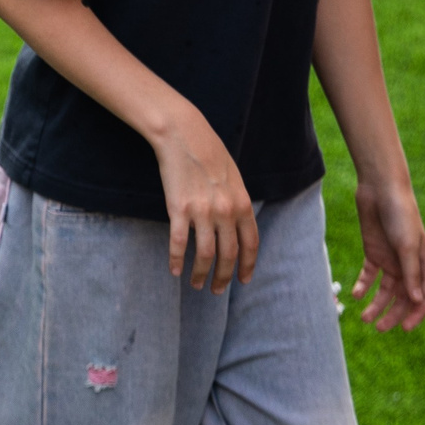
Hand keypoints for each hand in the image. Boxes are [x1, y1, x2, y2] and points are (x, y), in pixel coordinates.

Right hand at [152, 110, 256, 291]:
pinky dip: (176, 260)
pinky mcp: (178, 209)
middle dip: (223, 277)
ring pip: (205, 254)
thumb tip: (237, 226)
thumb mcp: (234, 178)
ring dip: (201, 274)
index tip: (243, 280)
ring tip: (196, 284)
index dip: (247, 266)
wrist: (183, 134)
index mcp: (242, 204)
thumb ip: (238, 203)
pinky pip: (178, 242)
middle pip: (228, 255)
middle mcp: (225, 212)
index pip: (250, 245)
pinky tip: (174, 270)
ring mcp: (202, 212)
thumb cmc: (209, 152)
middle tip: (217, 290)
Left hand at [348, 176, 424, 330]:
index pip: (424, 296)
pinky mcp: (373, 252)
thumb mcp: (406, 245)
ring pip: (384, 290)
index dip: (416, 314)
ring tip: (364, 318)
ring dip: (376, 304)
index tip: (405, 329)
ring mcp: (390, 259)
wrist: (380, 188)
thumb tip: (416, 301)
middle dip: (392, 314)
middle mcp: (408, 265)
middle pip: (402, 297)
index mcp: (423, 264)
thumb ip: (410, 273)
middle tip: (378, 328)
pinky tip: (355, 294)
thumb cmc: (400, 215)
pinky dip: (363, 286)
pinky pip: (369, 275)